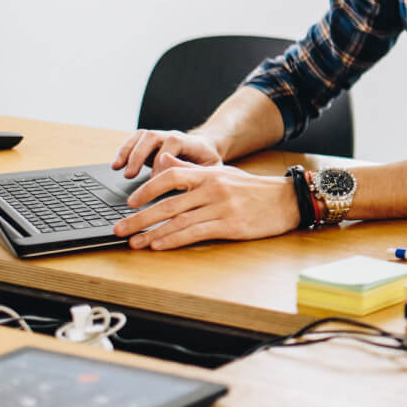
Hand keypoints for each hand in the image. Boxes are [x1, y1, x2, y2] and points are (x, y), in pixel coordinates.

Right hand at [111, 129, 223, 178]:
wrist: (207, 148)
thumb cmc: (208, 162)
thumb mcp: (211, 169)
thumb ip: (199, 174)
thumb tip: (184, 186)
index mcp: (190, 142)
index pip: (174, 143)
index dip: (161, 160)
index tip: (154, 180)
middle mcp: (173, 135)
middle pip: (153, 136)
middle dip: (139, 155)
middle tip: (130, 176)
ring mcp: (161, 136)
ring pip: (142, 135)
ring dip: (128, 152)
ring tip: (117, 169)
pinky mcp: (150, 141)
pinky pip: (134, 139)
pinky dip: (123, 151)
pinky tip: (115, 165)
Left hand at [113, 153, 299, 249]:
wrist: (287, 200)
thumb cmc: (254, 189)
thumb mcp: (223, 173)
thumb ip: (191, 169)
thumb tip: (162, 161)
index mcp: (210, 174)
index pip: (170, 177)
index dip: (147, 190)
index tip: (130, 202)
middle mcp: (213, 189)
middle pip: (168, 204)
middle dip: (139, 218)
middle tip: (119, 228)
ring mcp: (222, 208)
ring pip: (178, 222)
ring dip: (152, 234)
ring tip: (134, 242)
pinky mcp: (231, 226)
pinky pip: (196, 233)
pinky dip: (174, 240)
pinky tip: (159, 245)